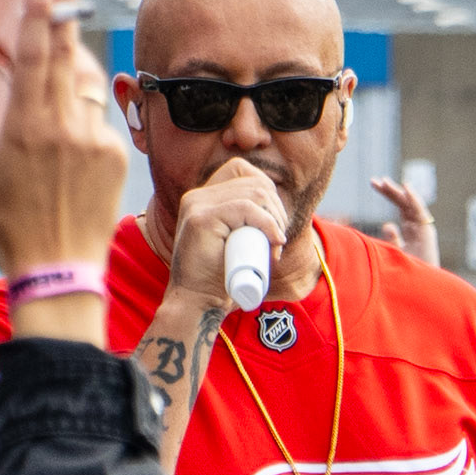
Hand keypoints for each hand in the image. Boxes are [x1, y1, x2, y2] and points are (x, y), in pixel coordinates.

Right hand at [0, 0, 126, 281]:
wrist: (59, 268)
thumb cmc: (8, 223)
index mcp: (24, 126)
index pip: (33, 55)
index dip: (38, 12)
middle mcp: (62, 126)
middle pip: (65, 50)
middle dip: (66, 3)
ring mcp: (93, 138)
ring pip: (84, 83)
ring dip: (71, 63)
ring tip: (57, 64)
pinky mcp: (116, 154)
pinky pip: (98, 119)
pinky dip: (83, 117)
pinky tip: (70, 145)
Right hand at [165, 159, 289, 308]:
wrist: (197, 303)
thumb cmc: (219, 278)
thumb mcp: (233, 242)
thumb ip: (243, 223)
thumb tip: (278, 209)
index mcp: (203, 197)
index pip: (243, 171)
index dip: (268, 191)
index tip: (277, 222)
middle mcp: (197, 196)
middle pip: (254, 182)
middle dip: (278, 210)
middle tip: (279, 241)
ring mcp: (196, 205)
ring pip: (254, 193)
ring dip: (276, 219)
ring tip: (275, 247)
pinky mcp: (200, 219)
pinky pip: (245, 207)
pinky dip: (267, 222)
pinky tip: (275, 240)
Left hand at [371, 178, 439, 267]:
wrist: (421, 288)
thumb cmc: (409, 273)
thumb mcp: (396, 253)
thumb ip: (392, 239)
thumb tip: (387, 224)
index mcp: (411, 229)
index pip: (399, 206)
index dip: (388, 194)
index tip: (374, 183)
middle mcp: (418, 227)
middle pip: (404, 203)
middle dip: (390, 191)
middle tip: (374, 181)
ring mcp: (423, 229)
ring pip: (411, 205)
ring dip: (398, 192)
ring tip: (384, 182)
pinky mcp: (428, 232)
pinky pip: (421, 212)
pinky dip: (414, 199)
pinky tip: (406, 188)